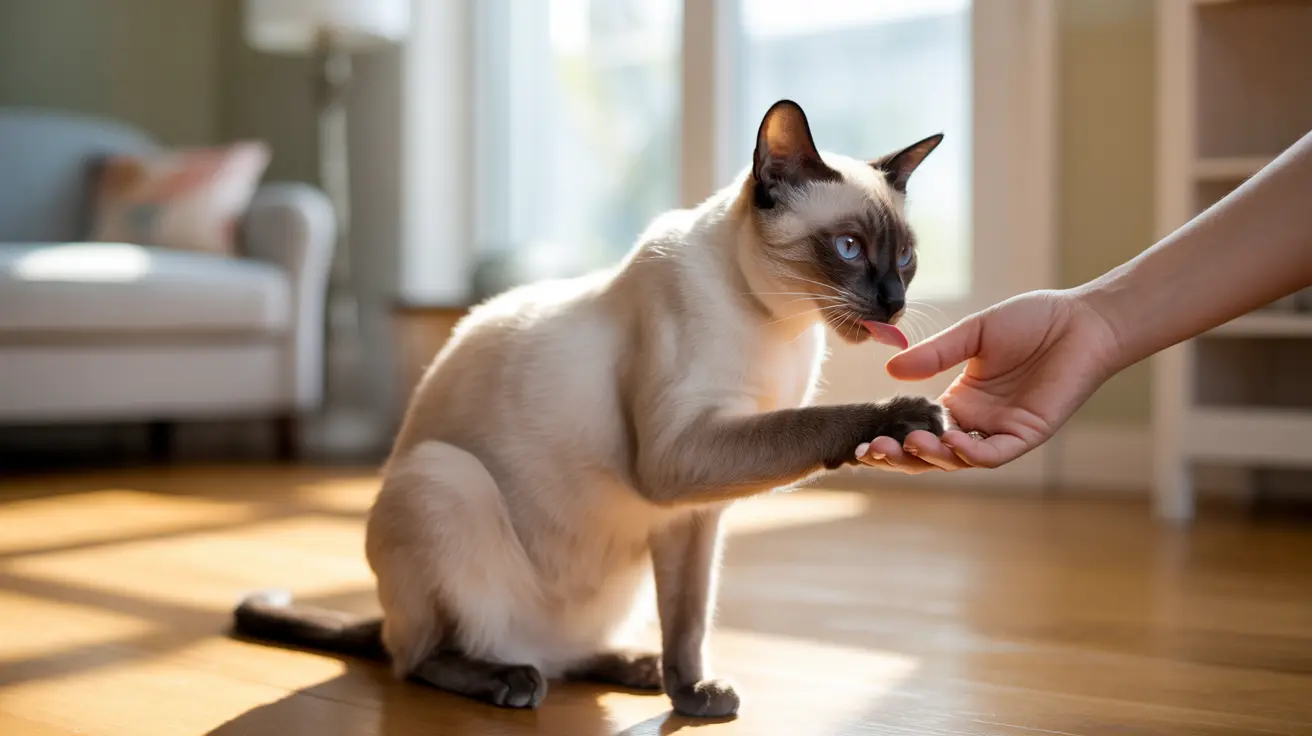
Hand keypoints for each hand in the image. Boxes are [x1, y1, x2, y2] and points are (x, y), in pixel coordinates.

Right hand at [856, 290, 1121, 472]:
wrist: (1081, 321)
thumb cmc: (1033, 322)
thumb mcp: (973, 334)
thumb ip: (935, 355)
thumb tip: (892, 371)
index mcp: (960, 401)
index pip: (916, 429)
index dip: (890, 438)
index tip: (863, 438)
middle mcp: (976, 422)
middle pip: (930, 454)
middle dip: (899, 458)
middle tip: (872, 450)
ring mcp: (1000, 431)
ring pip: (957, 460)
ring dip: (929, 457)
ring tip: (907, 442)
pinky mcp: (1026, 434)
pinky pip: (993, 454)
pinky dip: (968, 454)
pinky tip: (947, 441)